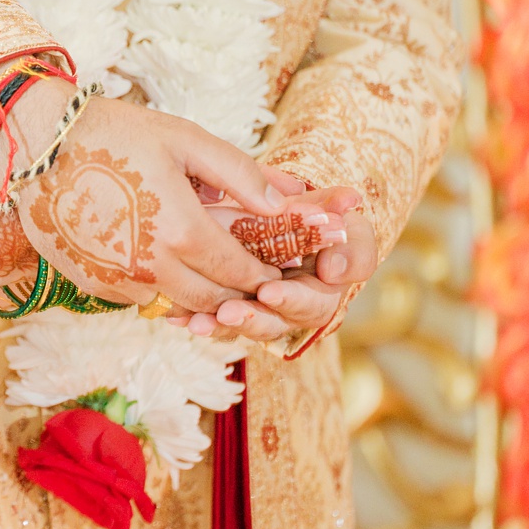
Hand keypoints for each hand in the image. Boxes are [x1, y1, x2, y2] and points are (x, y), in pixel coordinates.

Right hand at [10, 89, 283, 312]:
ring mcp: (119, 281)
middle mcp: (152, 267)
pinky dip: (161, 289)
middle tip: (252, 280)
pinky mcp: (92, 284)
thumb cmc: (115, 134)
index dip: (264, 276)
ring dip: (200, 297)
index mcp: (182, 231)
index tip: (276, 271)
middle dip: (239, 295)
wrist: (35, 143)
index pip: (239, 273)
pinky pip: (140, 300)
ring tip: (211, 271)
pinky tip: (164, 262)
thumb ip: (240, 173)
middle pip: (212, 301)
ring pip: (177, 306)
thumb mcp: (186, 140)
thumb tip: (283, 201)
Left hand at [198, 184, 374, 343]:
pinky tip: (177, 316)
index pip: (315, 303)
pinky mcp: (237, 308)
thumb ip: (339, 211)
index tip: (270, 291)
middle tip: (229, 312)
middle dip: (253, 318)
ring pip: (244, 327)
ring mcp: (266, 311)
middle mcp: (295, 308)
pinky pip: (218, 321)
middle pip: (277, 324)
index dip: (293, 299)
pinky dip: (198, 318)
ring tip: (199, 321)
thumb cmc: (320, 220)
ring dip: (222, 326)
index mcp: (325, 290)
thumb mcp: (333, 213)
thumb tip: (351, 202)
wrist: (294, 219)